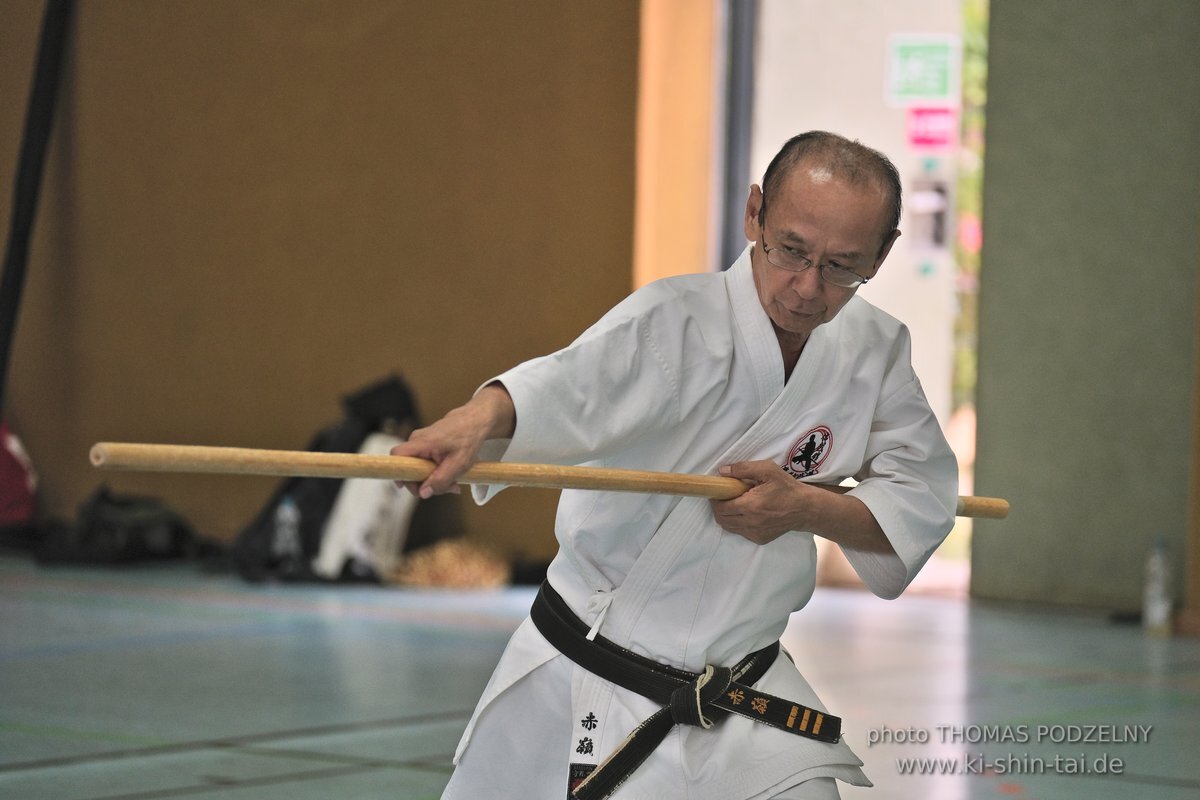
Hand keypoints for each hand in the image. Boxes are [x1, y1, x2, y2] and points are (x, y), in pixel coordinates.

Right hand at [389, 384, 514, 497]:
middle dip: (424, 483)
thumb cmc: (468, 439)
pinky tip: (452, 475)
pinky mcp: (426, 447)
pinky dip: (437, 472)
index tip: (407, 486)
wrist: (474, 421)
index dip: (398, 473)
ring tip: (454, 483)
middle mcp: (417, 441)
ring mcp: (420, 443)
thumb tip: (423, 493)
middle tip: (446, 488)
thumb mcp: (459, 464)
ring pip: (418, 468)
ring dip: (433, 479)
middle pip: (409, 468)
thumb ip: (440, 480)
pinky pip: (424, 464)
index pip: (397, 455)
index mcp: (422, 442)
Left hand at [709, 459, 818, 544]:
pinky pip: (740, 532)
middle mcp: (751, 523)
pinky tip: (746, 513)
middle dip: (718, 508)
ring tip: (734, 504)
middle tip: (724, 497)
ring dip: (727, 516)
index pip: (721, 507)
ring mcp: (755, 533)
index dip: (715, 500)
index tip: (718, 492)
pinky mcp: (760, 539)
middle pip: (722, 519)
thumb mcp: (767, 470)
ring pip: (729, 527)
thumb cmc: (786, 487)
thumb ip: (743, 468)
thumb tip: (723, 471)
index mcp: (750, 506)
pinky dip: (738, 523)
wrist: (805, 509)